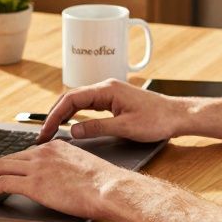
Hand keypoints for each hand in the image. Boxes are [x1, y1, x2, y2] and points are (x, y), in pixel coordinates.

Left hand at [0, 139, 133, 217]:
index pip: (25, 153)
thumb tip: (61, 181)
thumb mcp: (82, 167)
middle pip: (7, 158)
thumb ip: (67, 168)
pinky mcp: (33, 184)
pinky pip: (2, 184)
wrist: (109, 188)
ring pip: (0, 168)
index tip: (8, 174)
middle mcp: (43, 152)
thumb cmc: (104, 183)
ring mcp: (37, 167)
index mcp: (56, 146)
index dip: (12, 165)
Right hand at [36, 78, 188, 143]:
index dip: (55, 115)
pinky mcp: (114, 99)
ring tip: (51, 130)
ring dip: (63, 114)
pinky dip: (75, 113)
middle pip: (71, 97)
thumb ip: (97, 128)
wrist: (178, 115)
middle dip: (54, 114)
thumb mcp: (125, 128)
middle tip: (43, 134)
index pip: (71, 99)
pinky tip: (70, 124)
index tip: (45, 130)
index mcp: (107, 90)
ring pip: (78, 100)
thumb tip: (73, 131)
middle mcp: (106, 87)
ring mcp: (110, 92)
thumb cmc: (157, 120)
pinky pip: (88, 104)